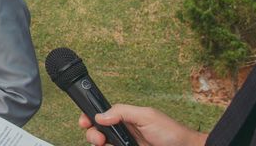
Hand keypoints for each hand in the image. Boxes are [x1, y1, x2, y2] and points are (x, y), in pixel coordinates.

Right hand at [78, 104, 207, 145]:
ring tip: (103, 145)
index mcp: (125, 118)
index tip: (84, 122)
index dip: (89, 118)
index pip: (101, 116)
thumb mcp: (146, 116)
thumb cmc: (171, 133)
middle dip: (92, 134)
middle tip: (99, 139)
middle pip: (97, 132)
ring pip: (103, 145)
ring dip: (98, 143)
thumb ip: (122, 112)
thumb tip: (101, 115)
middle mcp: (123, 133)